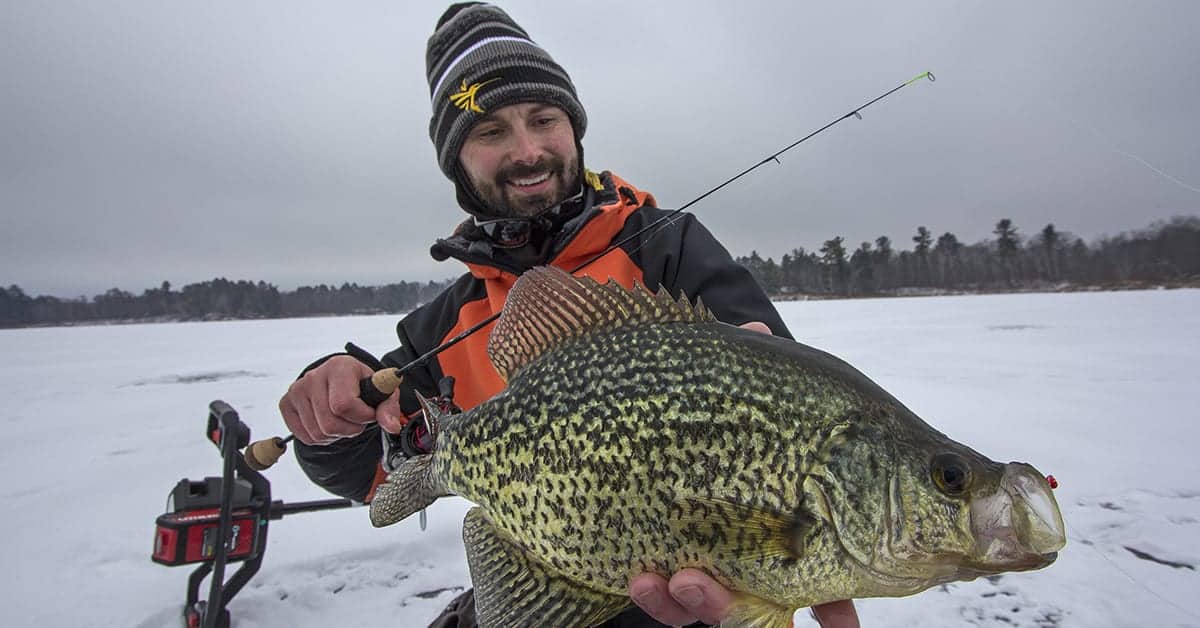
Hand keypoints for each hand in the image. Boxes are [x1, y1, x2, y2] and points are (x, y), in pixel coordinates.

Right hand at [279, 355, 404, 444]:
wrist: (339, 379)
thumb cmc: (362, 385)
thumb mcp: (381, 392)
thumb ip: (389, 407)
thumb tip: (391, 426)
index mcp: (339, 367)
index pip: (344, 404)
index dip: (361, 416)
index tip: (369, 412)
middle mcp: (314, 376)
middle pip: (330, 423)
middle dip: (350, 429)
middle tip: (356, 419)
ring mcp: (297, 389)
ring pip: (318, 433)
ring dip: (336, 434)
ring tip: (343, 420)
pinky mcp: (286, 403)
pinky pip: (305, 436)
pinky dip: (321, 438)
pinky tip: (328, 423)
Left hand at [627, 322, 858, 626]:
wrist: (614, 415)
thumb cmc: (697, 400)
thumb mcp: (724, 382)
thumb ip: (744, 364)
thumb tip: (753, 333)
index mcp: (788, 515)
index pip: (823, 570)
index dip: (836, 603)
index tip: (841, 623)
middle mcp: (752, 549)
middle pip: (769, 602)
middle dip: (754, 607)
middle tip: (732, 587)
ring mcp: (705, 562)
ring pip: (713, 606)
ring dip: (701, 603)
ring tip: (685, 580)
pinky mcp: (660, 570)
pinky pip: (665, 601)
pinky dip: (659, 596)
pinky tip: (643, 576)